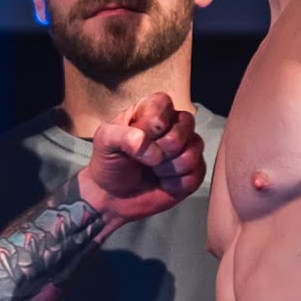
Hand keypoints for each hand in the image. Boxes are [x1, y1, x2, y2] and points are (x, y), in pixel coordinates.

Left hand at [82, 93, 205, 223]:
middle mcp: (173, 123)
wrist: (113, 196)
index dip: (151, 125)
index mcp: (151, 109)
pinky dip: (174, 183)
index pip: (163, 104)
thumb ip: (121, 136)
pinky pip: (196, 174)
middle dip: (161, 148)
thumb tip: (145, 142)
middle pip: (186, 124)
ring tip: (153, 169)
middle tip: (145, 158)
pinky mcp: (195, 170)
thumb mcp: (104, 143)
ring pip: (192, 151)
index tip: (136, 141)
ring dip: (167, 168)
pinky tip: (162, 182)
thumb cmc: (110, 162)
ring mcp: (187, 146)